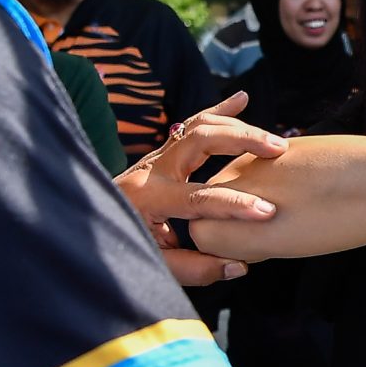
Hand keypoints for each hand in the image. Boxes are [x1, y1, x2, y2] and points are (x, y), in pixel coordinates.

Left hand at [116, 93, 286, 284]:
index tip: (268, 211)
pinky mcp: (162, 154)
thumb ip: (195, 268)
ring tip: (271, 137)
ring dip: (236, 126)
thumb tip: (239, 266)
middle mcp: (150, 170)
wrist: (89, 230)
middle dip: (242, 142)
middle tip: (276, 151)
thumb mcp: (155, 267)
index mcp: (146, 198)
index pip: (198, 198)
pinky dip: (218, 110)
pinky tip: (242, 98)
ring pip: (198, 126)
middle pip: (200, 141)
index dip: (235, 204)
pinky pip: (192, 125)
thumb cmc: (121, 252)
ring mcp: (155, 157)